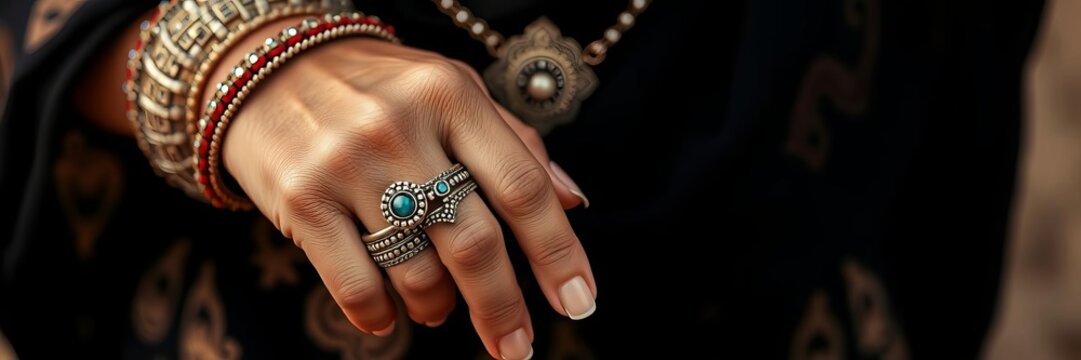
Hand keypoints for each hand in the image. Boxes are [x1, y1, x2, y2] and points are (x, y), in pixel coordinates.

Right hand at [218, 36, 595, 358]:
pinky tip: (388, 315)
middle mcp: (400, 127)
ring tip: (439, 307)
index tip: (579, 300)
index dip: (558, 252)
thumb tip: (571, 203)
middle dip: (502, 307)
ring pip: (416, 271)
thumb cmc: (380, 88)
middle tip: (516, 346)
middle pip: (474, 242)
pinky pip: (356, 285)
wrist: (267, 69)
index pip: (521, 187)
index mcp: (451, 96)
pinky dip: (380, 314)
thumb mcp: (452, 90)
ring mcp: (346, 165)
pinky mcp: (301, 199)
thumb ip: (513, 142)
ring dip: (438, 307)